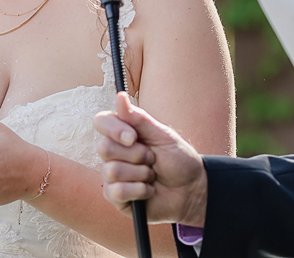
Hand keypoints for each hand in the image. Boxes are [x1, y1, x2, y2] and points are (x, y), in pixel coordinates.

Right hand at [93, 92, 207, 226]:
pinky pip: (116, 191)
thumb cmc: (178, 160)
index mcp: (121, 133)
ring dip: (140, 174)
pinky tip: (148, 191)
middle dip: (135, 155)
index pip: (101, 122)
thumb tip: (120, 96)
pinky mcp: (115, 196)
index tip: (133, 137)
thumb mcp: (162, 136)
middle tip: (151, 159)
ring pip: (112, 170)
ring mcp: (112, 175)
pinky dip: (139, 191)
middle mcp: (113, 152)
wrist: (192, 190)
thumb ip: (138, 118)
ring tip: (152, 175)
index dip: (114, 129)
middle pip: (104, 148)